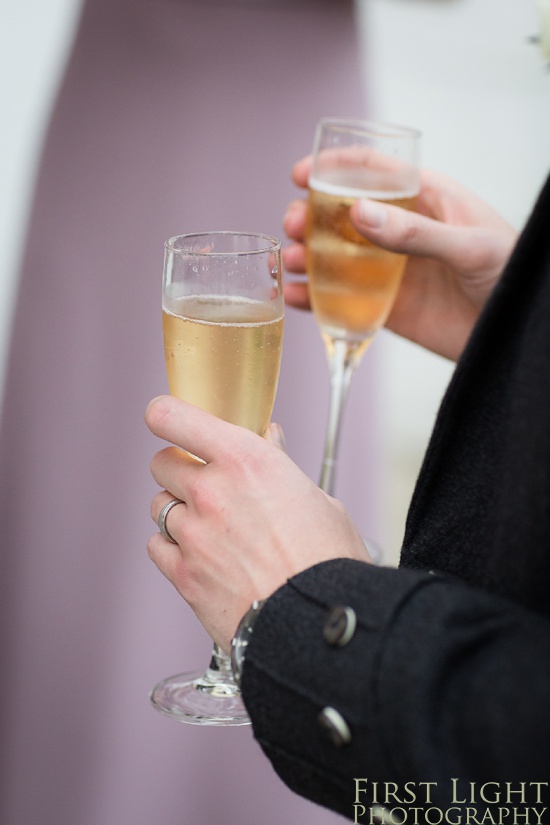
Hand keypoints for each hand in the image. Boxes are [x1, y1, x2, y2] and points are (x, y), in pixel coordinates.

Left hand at [146, 396, 369, 652]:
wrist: (318, 625)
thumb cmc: (330, 561)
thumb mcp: (318, 499)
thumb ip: (281, 466)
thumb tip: (268, 441)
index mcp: (246, 460)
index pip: (175, 418)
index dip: (167, 415)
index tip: (168, 419)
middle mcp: (211, 491)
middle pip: (161, 462)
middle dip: (179, 468)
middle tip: (204, 482)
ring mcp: (192, 534)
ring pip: (157, 505)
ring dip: (176, 509)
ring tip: (208, 525)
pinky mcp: (183, 574)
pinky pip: (157, 546)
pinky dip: (171, 547)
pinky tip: (198, 555)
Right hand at [284, 157, 517, 360]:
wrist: (515, 340)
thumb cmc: (510, 276)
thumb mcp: (469, 246)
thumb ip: (416, 232)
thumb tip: (358, 213)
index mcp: (427, 200)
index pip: (375, 173)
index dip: (335, 168)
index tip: (300, 174)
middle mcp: (402, 231)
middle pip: (344, 213)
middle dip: (310, 215)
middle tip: (293, 224)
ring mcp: (390, 270)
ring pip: (335, 256)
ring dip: (305, 255)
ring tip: (289, 262)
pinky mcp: (385, 307)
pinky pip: (342, 298)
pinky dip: (313, 297)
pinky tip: (295, 296)